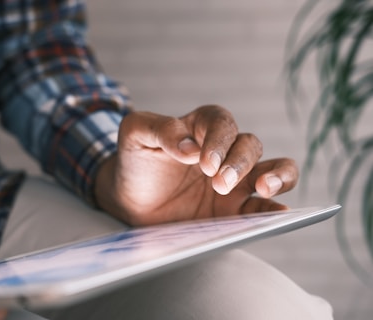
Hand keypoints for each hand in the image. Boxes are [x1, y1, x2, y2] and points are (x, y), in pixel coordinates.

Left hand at [95, 105, 298, 224]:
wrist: (132, 199)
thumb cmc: (136, 162)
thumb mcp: (136, 136)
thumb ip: (160, 129)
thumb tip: (190, 147)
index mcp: (201, 128)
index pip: (222, 123)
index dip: (219, 140)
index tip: (204, 163)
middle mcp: (223, 151)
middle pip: (249, 145)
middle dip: (238, 163)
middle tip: (219, 183)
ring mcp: (234, 179)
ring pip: (273, 168)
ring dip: (276, 175)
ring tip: (265, 188)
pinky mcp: (235, 207)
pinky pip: (263, 205)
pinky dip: (275, 206)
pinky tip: (279, 211)